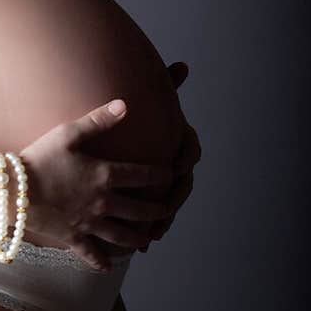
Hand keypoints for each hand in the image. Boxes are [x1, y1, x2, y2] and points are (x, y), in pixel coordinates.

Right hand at [20, 99, 175, 270]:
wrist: (13, 191)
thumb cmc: (39, 157)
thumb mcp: (68, 133)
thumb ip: (98, 120)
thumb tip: (124, 104)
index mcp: (104, 175)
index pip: (142, 176)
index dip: (160, 175)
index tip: (171, 175)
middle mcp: (102, 202)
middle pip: (139, 210)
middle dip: (158, 211)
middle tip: (168, 210)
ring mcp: (88, 223)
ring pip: (121, 236)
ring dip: (137, 238)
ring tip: (147, 240)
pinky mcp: (72, 237)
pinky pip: (90, 254)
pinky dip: (101, 262)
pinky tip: (109, 268)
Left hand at [137, 61, 200, 252]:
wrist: (120, 139)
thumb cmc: (136, 120)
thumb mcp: (148, 102)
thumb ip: (165, 84)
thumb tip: (184, 65)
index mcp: (172, 142)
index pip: (190, 149)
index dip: (186, 157)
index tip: (176, 164)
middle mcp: (169, 166)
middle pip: (181, 185)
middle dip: (174, 197)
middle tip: (166, 205)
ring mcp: (159, 186)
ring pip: (166, 207)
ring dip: (161, 221)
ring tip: (152, 233)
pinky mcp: (145, 201)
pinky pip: (150, 221)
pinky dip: (147, 231)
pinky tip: (138, 244)